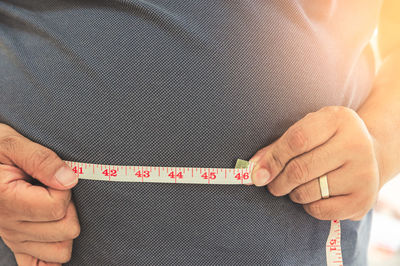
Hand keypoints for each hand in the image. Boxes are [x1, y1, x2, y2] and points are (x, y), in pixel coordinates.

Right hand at [0, 124, 79, 264]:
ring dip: (65, 229)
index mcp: (6, 199)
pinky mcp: (16, 245)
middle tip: (56, 189)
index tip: (56, 175)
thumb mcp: (12, 142)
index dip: (65, 188)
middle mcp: (8, 224)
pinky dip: (52, 255)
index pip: (57, 207)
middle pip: (65, 230)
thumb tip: (69, 180)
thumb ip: (41, 159)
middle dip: (70, 207)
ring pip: (60, 251)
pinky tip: (54, 235)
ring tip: (55, 207)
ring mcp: (12, 238)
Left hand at [248, 106, 380, 220]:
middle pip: (300, 169)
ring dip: (293, 194)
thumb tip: (250, 170)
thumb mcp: (305, 132)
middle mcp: (356, 143)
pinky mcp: (364, 199)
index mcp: (338, 119)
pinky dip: (308, 206)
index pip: (296, 140)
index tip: (256, 175)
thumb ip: (276, 149)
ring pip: (309, 191)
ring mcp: (364, 172)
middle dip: (277, 182)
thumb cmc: (325, 142)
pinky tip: (314, 196)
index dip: (272, 159)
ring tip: (296, 187)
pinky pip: (321, 210)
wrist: (369, 155)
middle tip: (272, 186)